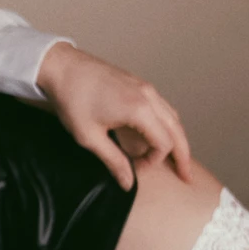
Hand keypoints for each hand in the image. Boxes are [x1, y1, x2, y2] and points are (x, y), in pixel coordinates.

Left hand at [36, 41, 192, 191]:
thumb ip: (113, 161)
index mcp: (139, 110)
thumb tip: (128, 183)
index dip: (153, 162)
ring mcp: (144, 87)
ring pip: (171, 116)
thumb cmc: (72, 99)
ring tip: (177, 158)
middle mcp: (148, 96)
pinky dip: (165, 123)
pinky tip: (158, 133)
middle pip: (176, 129)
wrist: (61, 66)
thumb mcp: (90, 137)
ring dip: (176, 138)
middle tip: (187, 176)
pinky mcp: (137, 83)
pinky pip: (161, 106)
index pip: (163, 144)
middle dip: (183, 154)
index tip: (135, 169)